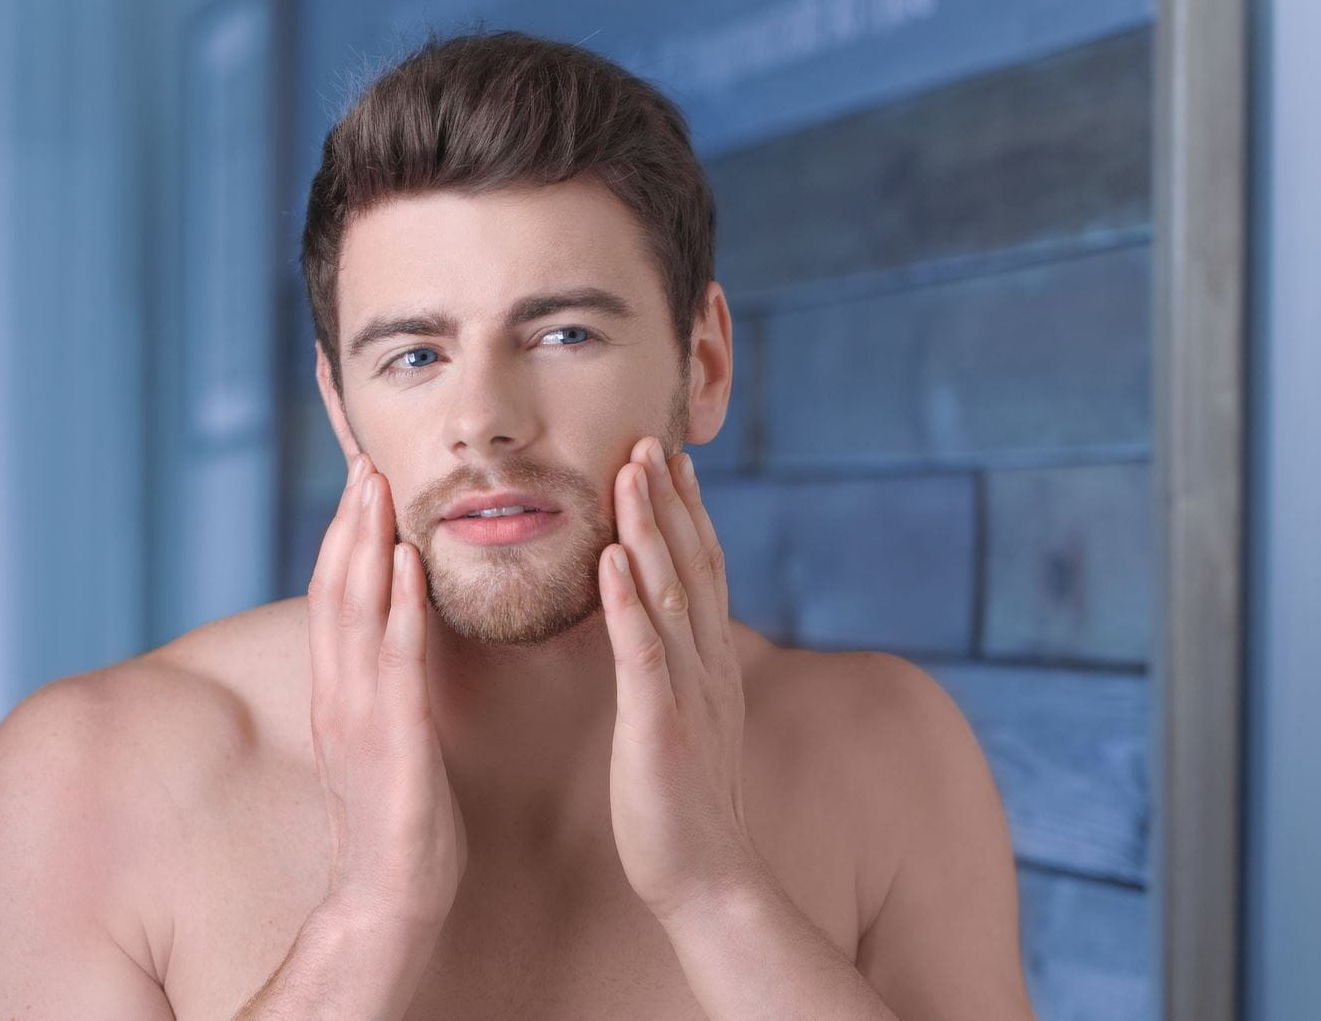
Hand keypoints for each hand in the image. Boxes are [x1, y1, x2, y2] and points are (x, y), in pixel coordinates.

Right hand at [305, 453, 467, 932]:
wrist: (389, 895)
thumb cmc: (399, 815)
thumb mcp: (385, 733)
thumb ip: (383, 681)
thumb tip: (397, 632)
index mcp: (340, 688)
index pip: (333, 594)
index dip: (342, 533)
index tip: (360, 476)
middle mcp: (338, 691)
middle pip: (334, 588)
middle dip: (348, 521)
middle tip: (366, 458)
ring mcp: (359, 714)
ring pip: (355, 612)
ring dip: (365, 545)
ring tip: (378, 487)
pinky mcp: (392, 741)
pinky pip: (395, 663)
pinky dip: (397, 608)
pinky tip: (406, 564)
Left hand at [599, 437, 770, 923]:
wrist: (708, 881)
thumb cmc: (683, 805)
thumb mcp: (686, 721)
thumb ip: (677, 670)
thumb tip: (664, 628)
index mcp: (710, 665)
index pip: (703, 571)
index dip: (687, 512)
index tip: (669, 459)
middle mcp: (708, 667)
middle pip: (693, 565)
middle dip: (670, 499)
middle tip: (648, 438)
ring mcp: (688, 695)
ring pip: (671, 594)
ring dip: (650, 529)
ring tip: (630, 473)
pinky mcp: (662, 728)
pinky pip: (643, 654)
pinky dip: (628, 602)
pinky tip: (610, 558)